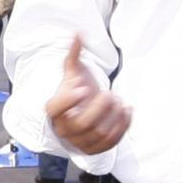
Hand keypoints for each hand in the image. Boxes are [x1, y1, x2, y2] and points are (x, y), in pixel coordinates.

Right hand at [45, 37, 130, 154]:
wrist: (80, 113)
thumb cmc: (77, 91)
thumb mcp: (74, 73)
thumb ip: (75, 54)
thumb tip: (78, 33)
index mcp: (54, 110)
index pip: (55, 109)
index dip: (68, 100)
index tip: (83, 88)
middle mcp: (64, 129)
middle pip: (82, 124)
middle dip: (99, 108)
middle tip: (109, 94)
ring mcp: (80, 142)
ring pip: (98, 133)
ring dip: (113, 116)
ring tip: (119, 101)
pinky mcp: (95, 149)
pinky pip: (110, 142)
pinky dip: (122, 126)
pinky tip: (127, 111)